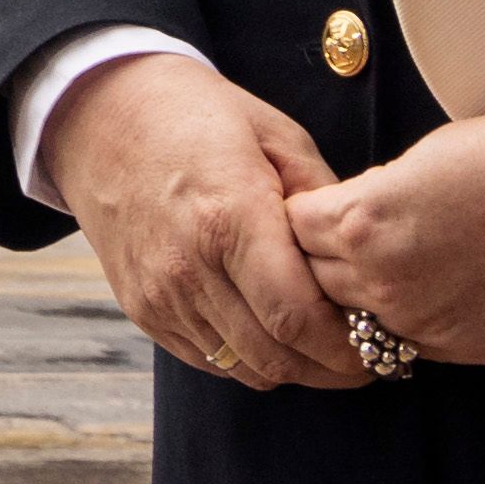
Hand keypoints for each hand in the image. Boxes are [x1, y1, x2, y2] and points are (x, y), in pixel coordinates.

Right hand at [46, 52, 363, 392]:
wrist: (98, 114)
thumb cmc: (197, 115)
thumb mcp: (276, 135)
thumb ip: (323, 202)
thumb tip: (363, 258)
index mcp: (229, 217)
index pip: (298, 317)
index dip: (350, 346)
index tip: (386, 343)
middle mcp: (188, 267)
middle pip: (276, 357)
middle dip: (335, 369)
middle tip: (373, 357)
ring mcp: (159, 294)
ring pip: (245, 368)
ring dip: (294, 368)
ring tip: (328, 348)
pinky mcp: (141, 308)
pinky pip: (209, 360)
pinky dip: (250, 358)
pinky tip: (274, 331)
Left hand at [291, 108, 484, 369]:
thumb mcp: (428, 157)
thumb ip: (377, 198)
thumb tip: (358, 218)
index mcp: (363, 222)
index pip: (292, 230)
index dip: (305, 216)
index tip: (320, 211)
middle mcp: (385, 285)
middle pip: (317, 283)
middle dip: (326, 262)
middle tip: (356, 243)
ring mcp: (431, 327)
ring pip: (365, 325)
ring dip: (371, 301)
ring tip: (404, 270)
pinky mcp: (476, 354)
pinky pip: (420, 348)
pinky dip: (420, 324)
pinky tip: (446, 294)